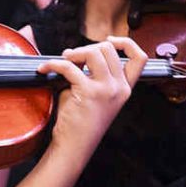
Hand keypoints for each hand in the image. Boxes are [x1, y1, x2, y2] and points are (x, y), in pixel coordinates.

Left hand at [39, 37, 146, 161]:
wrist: (73, 146)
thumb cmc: (80, 122)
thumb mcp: (95, 95)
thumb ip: (94, 74)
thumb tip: (77, 53)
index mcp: (125, 89)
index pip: (140, 58)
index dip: (126, 43)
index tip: (108, 41)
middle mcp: (120, 88)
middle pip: (109, 49)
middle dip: (87, 48)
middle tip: (72, 57)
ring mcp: (107, 90)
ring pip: (94, 52)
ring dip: (74, 53)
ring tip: (63, 61)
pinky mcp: (89, 92)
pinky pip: (69, 66)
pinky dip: (53, 64)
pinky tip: (45, 69)